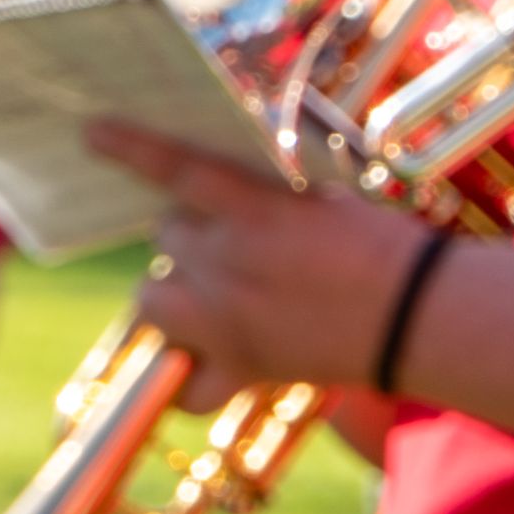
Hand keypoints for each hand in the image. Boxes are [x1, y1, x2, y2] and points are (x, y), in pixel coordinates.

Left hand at [87, 122, 438, 411]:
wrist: (422, 314)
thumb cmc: (392, 247)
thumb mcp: (332, 204)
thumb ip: (275, 205)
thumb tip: (237, 207)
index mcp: (255, 213)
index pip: (177, 170)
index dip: (130, 148)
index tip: (91, 130)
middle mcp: (226, 262)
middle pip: (167, 238)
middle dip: (192, 235)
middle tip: (234, 242)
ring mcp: (225, 320)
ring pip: (152, 302)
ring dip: (173, 293)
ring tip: (213, 297)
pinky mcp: (241, 368)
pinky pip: (184, 383)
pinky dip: (191, 377)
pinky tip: (212, 366)